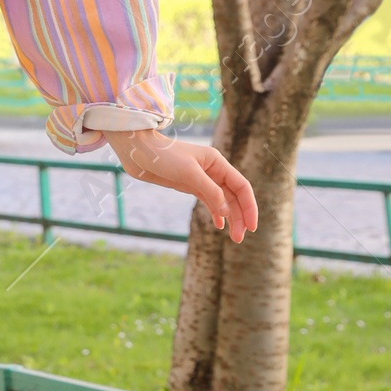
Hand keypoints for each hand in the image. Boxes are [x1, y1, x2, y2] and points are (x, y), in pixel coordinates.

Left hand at [104, 129, 258, 241]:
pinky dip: (216, 213)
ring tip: (233, 237)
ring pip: (223, 201)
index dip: (249, 207)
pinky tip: (220, 225)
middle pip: (234, 196)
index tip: (252, 226)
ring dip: (230, 218)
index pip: (241, 187)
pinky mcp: (190, 186)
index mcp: (218, 163)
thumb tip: (226, 212)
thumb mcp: (188, 174)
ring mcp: (202, 179)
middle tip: (239, 239)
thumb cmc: (163, 156)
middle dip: (240, 217)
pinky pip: (210, 201)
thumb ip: (209, 192)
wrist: (138, 152)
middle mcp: (213, 171)